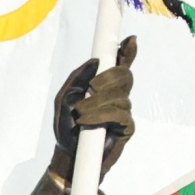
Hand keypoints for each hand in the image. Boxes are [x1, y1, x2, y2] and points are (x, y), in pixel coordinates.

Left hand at [51, 35, 136, 177]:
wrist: (68, 154)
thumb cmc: (66, 125)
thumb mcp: (64, 98)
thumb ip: (77, 78)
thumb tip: (95, 61)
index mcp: (103, 86)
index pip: (120, 65)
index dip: (127, 52)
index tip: (130, 40)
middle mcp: (117, 95)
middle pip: (125, 76)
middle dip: (108, 78)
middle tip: (91, 88)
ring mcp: (124, 111)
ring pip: (120, 96)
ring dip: (97, 103)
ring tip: (80, 114)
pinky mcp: (127, 128)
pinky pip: (120, 114)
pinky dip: (101, 115)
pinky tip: (87, 121)